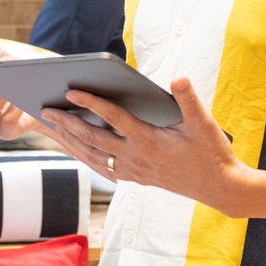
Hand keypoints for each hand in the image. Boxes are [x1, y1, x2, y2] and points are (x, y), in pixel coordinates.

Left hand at [35, 78, 247, 215]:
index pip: (113, 118)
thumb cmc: (212, 152)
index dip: (90, 103)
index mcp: (149, 141)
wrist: (220, 188)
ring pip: (92, 156)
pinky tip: (75, 148)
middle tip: (45, 109)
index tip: (70, 91)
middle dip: (67, 123)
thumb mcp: (204, 124)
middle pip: (93, 139)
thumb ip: (188, 100)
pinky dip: (84, 156)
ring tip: (52, 127)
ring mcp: (133, 171)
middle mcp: (136, 158)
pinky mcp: (135, 179)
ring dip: (70, 141)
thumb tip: (178, 77)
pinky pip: (101, 167)